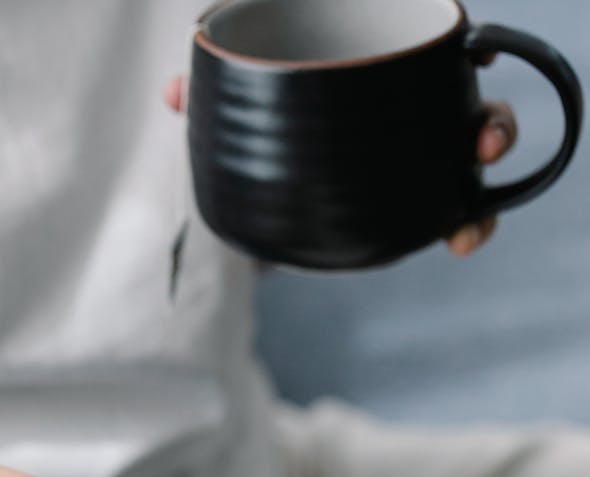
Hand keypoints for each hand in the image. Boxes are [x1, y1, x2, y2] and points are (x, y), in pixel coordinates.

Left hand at [163, 77, 517, 257]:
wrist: (268, 180)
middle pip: (470, 103)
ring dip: (488, 171)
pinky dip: (468, 221)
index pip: (435, 46)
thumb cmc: (266, 126)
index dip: (468, 50)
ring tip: (480, 195)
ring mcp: (419, 153)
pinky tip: (459, 241)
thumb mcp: (242, 109)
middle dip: (491, 121)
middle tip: (484, 141)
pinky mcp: (417, 198)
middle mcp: (411, 105)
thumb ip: (212, 95)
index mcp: (378, 64)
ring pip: (473, 152)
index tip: (477, 58)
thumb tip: (173, 94)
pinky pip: (457, 206)